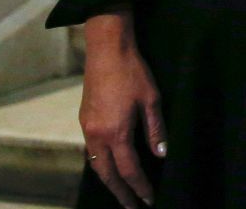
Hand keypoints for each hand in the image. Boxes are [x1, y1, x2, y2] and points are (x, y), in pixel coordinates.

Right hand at [80, 11, 166, 207]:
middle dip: (121, 193)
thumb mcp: (152, 100)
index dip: (140, 187)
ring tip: (122, 193)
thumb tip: (161, 155)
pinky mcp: (84, 121)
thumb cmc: (133, 73)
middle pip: (107, 174)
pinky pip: (90, 152)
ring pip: (96, 165)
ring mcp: (87, 129)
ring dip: (108, 181)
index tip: (149, 200)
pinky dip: (100, 165)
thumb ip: (156, 130)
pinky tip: (109, 167)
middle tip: (133, 207)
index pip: (129, 170)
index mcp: (116, 132)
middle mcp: (97, 135)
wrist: (106, 51)